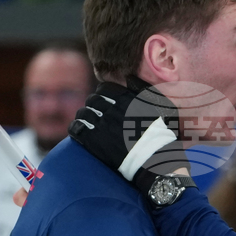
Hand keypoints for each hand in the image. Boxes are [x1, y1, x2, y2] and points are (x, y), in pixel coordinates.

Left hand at [69, 78, 187, 195]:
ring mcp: (100, 125)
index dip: (103, 94)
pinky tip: (78, 130)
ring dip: (84, 116)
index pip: (104, 88)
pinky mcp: (93, 140)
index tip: (104, 100)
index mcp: (125, 99)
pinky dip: (76, 127)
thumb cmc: (160, 132)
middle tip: (96, 112)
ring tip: (87, 122)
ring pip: (83, 113)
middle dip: (93, 104)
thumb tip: (129, 77)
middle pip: (92, 100)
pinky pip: (76, 128)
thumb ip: (143, 88)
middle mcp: (111, 109)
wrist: (153, 159)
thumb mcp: (160, 104)